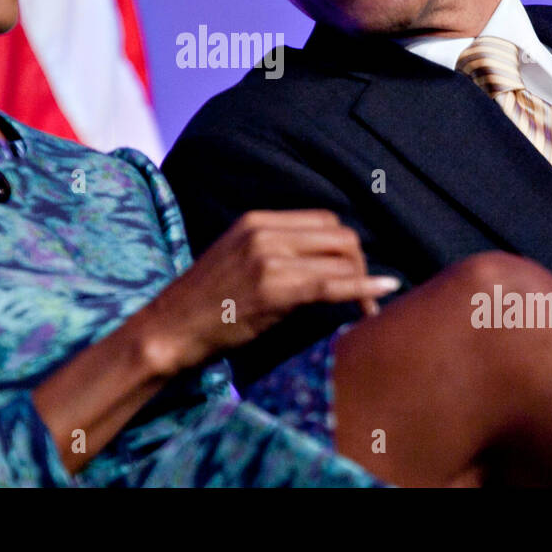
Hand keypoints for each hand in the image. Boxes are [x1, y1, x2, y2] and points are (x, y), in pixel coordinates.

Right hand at [140, 210, 399, 373]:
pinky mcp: (273, 288)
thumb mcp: (240, 261)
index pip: (323, 221)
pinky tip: (382, 293)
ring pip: (340, 258)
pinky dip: (363, 287)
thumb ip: (277, 252)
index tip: (354, 275)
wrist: (170, 330)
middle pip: (338, 235)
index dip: (346, 248)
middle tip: (366, 295)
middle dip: (360, 263)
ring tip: (367, 307)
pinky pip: (332, 283)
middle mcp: (264, 231)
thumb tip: (325, 263)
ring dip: (363, 282)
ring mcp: (269, 258)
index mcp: (257, 221)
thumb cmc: (205, 305)